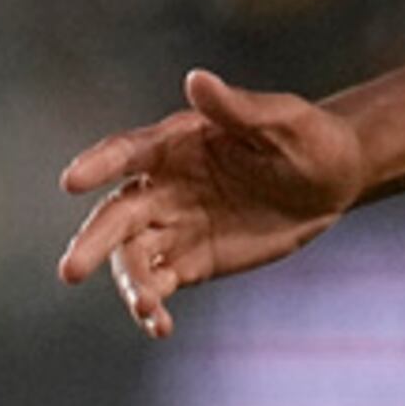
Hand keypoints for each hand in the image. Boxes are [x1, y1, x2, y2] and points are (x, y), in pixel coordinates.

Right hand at [55, 70, 369, 337]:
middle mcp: (162, 185)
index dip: (98, 164)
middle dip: (93, 242)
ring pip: (133, 255)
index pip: (127, 153)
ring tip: (146, 307)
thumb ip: (238, 108)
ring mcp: (172, 224)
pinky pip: (161, 283)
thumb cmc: (307, 138)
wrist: (333, 179)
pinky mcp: (191, 260)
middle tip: (71, 271)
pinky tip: (159, 326)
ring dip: (130, 282)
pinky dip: (154, 305)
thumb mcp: (283, 121)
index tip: (71, 182)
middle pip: (117, 215)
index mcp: (175, 143)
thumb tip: (197, 79)